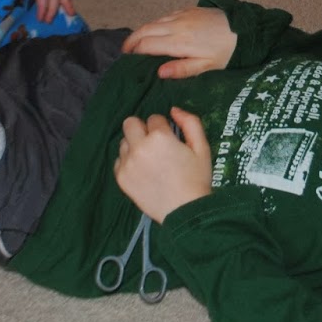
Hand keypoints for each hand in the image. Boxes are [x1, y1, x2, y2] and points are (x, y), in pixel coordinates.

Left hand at [113, 108, 212, 223]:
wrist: (185, 212)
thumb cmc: (197, 178)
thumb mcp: (202, 147)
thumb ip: (190, 122)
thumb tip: (173, 110)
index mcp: (159, 137)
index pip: (154, 118)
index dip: (164, 127)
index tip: (170, 140)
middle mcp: (139, 147)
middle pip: (130, 123)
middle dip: (142, 129)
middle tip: (154, 144)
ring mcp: (127, 163)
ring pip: (124, 142)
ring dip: (134, 145)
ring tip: (149, 161)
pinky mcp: (121, 178)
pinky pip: (119, 161)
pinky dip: (128, 162)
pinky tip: (142, 172)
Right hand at [122, 6, 237, 78]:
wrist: (246, 28)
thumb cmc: (228, 52)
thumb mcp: (207, 67)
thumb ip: (182, 69)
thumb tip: (159, 72)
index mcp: (179, 42)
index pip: (147, 45)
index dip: (134, 52)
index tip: (127, 59)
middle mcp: (177, 25)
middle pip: (145, 30)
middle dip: (132, 40)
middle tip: (125, 51)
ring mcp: (182, 15)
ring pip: (154, 21)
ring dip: (143, 30)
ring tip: (137, 42)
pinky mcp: (190, 9)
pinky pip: (166, 15)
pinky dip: (156, 23)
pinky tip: (157, 30)